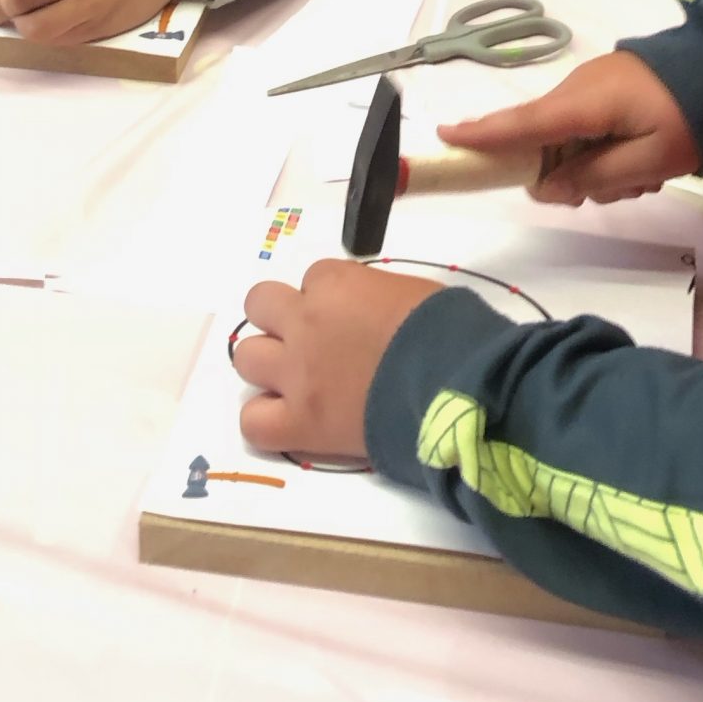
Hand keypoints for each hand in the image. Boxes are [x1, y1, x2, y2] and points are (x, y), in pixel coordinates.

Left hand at [236, 261, 442, 460]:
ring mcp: (296, 373)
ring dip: (269, 364)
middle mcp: (306, 322)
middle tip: (312, 341)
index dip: (330, 298)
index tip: (352, 318)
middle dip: (281, 319)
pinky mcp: (300, 423)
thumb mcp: (413, 291)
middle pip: (260, 305)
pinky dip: (266, 419)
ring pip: (246, 356)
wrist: (456, 388)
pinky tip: (289, 419)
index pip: (313, 278)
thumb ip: (376, 295)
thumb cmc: (449, 332)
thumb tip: (372, 312)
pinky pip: (253, 421)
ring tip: (297, 380)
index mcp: (336, 283)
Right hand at [440, 51, 700, 206]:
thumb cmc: (690, 117)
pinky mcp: (604, 88)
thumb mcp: (650, 160)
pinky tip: (644, 160)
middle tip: (621, 187)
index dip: (484, 135)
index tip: (445, 138)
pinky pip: (586, 129)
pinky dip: (606, 151)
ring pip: (568, 142)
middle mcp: (577, 90)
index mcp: (584, 104)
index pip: (523, 124)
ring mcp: (590, 86)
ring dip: (597, 167)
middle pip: (543, 142)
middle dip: (570, 174)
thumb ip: (595, 177)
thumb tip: (546, 188)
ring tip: (644, 174)